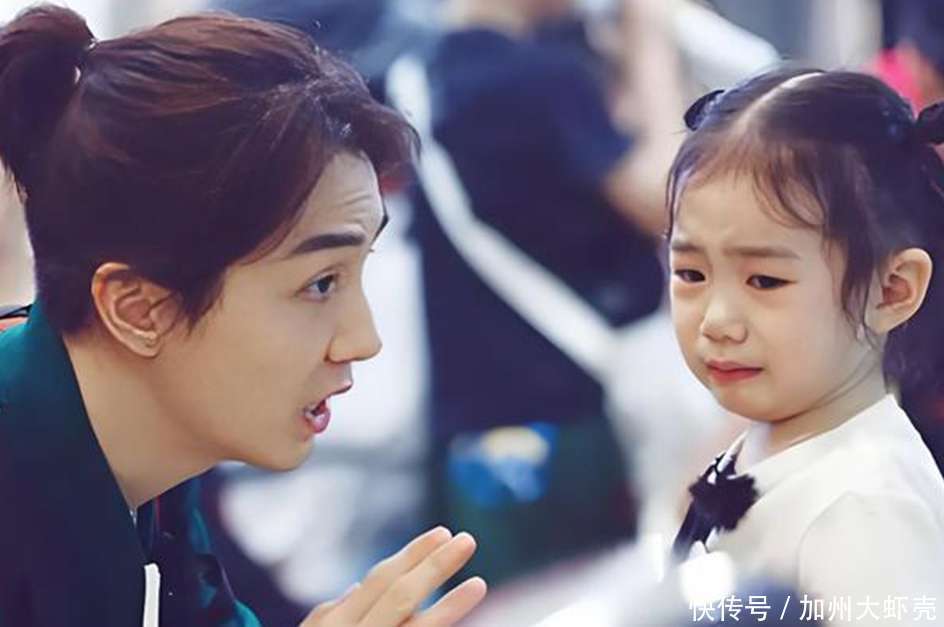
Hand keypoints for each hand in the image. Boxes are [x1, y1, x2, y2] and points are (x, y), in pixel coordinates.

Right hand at [299, 527, 486, 626]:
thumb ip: (330, 614)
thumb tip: (356, 586)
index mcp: (336, 625)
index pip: (381, 581)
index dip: (413, 555)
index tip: (443, 534)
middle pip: (401, 597)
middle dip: (435, 567)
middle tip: (468, 541)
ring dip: (450, 608)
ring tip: (479, 585)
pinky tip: (459, 622)